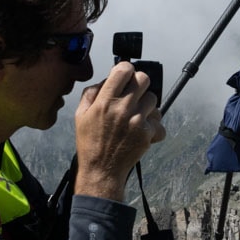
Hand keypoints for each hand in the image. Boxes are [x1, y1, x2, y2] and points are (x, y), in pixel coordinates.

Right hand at [72, 60, 165, 201]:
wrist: (101, 170)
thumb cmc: (90, 142)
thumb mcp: (80, 115)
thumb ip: (92, 92)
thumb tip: (107, 79)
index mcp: (105, 101)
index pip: (125, 69)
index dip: (125, 70)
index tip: (124, 77)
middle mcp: (123, 108)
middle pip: (144, 79)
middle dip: (138, 84)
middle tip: (132, 94)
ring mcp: (138, 120)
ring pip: (153, 99)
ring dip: (146, 104)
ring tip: (136, 115)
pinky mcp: (148, 133)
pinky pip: (159, 120)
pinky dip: (153, 125)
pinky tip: (142, 129)